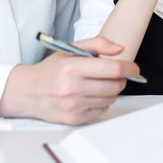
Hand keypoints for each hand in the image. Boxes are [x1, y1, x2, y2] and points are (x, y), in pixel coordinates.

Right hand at [0, 37, 140, 124]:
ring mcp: (74, 106)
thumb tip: (120, 49)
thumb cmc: (51, 70)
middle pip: (115, 86)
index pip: (113, 69)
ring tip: (99, 84)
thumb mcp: (70, 49)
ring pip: (111, 98)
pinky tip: (91, 95)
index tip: (134, 68)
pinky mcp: (75, 118)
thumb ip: (97, 44)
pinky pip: (102, 110)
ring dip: (111, 90)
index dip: (129, 68)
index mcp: (73, 68)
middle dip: (120, 79)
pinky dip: (102, 102)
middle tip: (115, 74)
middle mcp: (73, 88)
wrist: (28, 92)